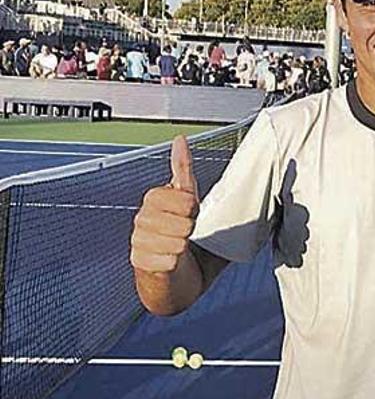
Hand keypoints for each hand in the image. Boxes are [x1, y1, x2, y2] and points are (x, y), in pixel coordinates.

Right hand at [130, 136, 199, 272]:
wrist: (174, 275)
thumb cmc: (181, 233)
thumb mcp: (186, 199)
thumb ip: (183, 169)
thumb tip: (180, 139)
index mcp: (153, 199)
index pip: (186, 199)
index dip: (195, 210)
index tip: (192, 214)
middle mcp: (141, 218)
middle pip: (185, 222)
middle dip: (191, 231)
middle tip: (186, 234)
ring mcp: (138, 241)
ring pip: (178, 242)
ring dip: (184, 248)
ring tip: (178, 249)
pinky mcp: (139, 264)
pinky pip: (171, 261)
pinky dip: (175, 265)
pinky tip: (170, 263)